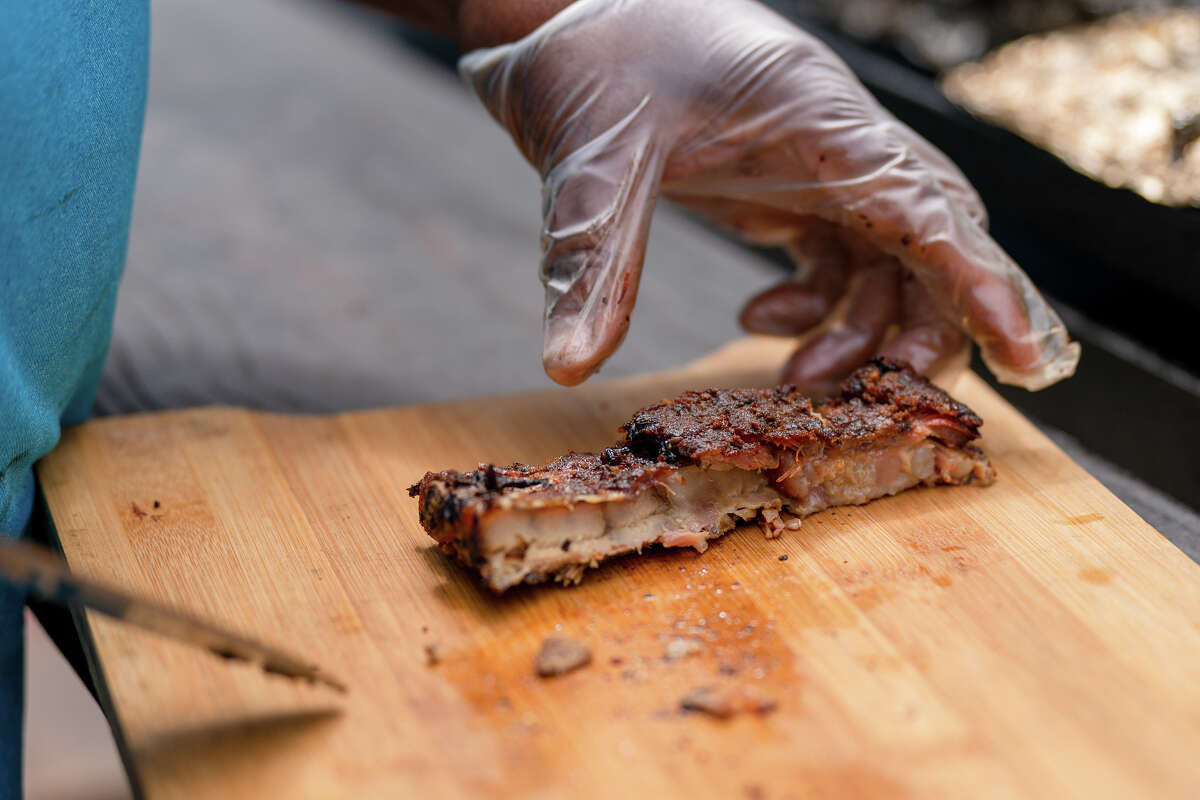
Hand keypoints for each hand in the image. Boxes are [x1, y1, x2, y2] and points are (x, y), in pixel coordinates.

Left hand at [459, 0, 1079, 389]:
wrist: (572, 12)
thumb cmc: (597, 54)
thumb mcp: (592, 157)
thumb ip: (591, 259)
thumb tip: (569, 365)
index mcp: (819, 121)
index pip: (929, 207)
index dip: (981, 285)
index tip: (1024, 357)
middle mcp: (837, 145)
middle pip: (930, 243)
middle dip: (922, 327)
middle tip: (881, 399)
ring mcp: (816, 167)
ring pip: (886, 261)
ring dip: (858, 331)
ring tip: (795, 377)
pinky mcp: (786, 187)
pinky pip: (835, 257)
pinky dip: (814, 305)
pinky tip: (758, 319)